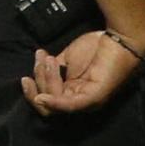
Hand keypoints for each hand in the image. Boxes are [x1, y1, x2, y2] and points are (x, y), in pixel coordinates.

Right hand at [24, 27, 143, 114]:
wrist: (119, 38)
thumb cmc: (96, 47)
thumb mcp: (67, 59)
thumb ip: (53, 69)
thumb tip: (38, 71)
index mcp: (73, 95)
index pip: (47, 104)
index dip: (33, 93)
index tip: (25, 77)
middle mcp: (80, 103)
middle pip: (48, 107)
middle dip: (39, 84)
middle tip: (40, 62)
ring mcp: (88, 102)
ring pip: (56, 105)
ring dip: (47, 82)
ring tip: (50, 60)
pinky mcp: (95, 97)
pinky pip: (71, 106)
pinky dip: (55, 103)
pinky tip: (42, 96)